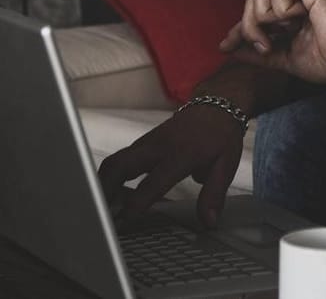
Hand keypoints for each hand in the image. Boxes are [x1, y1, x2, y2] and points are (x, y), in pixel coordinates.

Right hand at [96, 104, 243, 226]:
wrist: (216, 104)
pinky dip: (111, 177)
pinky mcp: (143, 143)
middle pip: (119, 166)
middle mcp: (158, 147)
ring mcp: (147, 143)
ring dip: (104, 184)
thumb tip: (209, 222)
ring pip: (115, 161)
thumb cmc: (220, 134)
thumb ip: (214, 195)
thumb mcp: (225, 165)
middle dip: (105, 191)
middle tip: (100, 215)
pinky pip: (121, 159)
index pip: (152, 183)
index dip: (136, 205)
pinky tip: (112, 195)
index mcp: (179, 154)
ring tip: (100, 208)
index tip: (124, 222)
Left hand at [219, 0, 325, 84]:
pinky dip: (280, 13)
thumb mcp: (286, 57)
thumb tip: (229, 48)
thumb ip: (259, 51)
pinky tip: (298, 23)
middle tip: (265, 47)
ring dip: (263, 19)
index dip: (242, 26)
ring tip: (282, 35)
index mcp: (297, 6)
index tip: (226, 45)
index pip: (258, 6)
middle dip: (249, 24)